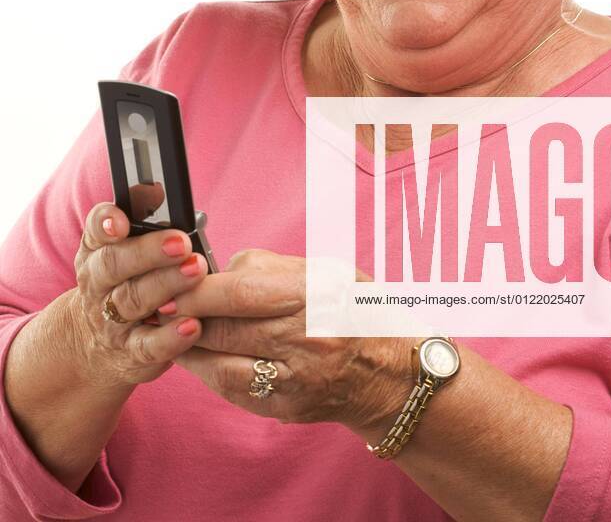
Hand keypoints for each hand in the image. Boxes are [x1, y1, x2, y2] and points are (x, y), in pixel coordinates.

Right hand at [70, 202, 208, 387]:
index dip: (106, 224)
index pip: (95, 232)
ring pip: (133, 301)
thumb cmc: (125, 282)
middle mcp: (98, 285)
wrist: (96, 345)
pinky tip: (193, 324)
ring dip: (166, 285)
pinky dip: (171, 337)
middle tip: (181, 242)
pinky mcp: (131, 353)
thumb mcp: (124, 252)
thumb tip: (165, 194)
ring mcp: (111, 321)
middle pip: (116, 265)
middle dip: (149, 251)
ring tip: (196, 269)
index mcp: (96, 253)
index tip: (122, 221)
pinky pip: (149, 346)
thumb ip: (144, 224)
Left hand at [165, 248, 412, 432]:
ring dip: (185, 346)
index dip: (198, 289)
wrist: (389, 372)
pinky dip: (206, 370)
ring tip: (167, 328)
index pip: (241, 292)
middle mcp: (304, 338)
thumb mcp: (326, 271)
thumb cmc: (355, 310)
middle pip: (225, 328)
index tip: (172, 280)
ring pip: (220, 363)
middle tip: (157, 303)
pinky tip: (193, 355)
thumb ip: (273, 267)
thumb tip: (224, 268)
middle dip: (182, 315)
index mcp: (314, 296)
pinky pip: (232, 388)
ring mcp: (294, 378)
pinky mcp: (285, 406)